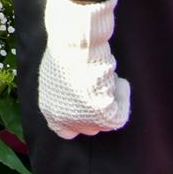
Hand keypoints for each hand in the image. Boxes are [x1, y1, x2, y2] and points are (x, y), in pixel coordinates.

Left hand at [37, 0, 129, 140]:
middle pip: (88, 128)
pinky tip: (118, 79)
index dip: (79, 118)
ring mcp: (83, 120)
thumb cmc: (65, 50)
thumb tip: (79, 96)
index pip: (64, 130)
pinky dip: (123, 96)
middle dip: (97, 110)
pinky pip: (121, 115)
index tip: (90, 104)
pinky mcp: (102, 116)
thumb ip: (64, 93)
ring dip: (110, 100)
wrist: (75, 43)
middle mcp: (64, 120)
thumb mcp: (57, 75)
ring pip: (106, 122)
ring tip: (107, 77)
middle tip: (102, 90)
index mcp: (49, 110)